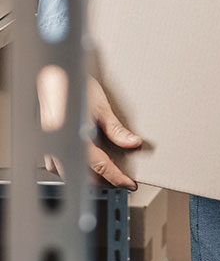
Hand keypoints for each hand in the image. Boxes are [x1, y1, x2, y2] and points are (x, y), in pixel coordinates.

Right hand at [38, 69, 141, 188]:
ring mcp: (49, 148)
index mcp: (73, 137)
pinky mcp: (46, 145)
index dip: (116, 177)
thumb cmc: (72, 87)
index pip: (99, 166)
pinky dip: (76, 168)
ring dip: (89, 176)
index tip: (128, 183)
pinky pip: (61, 165)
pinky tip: (86, 164)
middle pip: (83, 175)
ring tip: (108, 174)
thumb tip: (133, 142)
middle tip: (121, 180)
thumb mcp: (100, 106)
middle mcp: (58, 146)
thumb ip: (116, 129)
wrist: (53, 76)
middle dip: (104, 180)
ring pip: (71, 172)